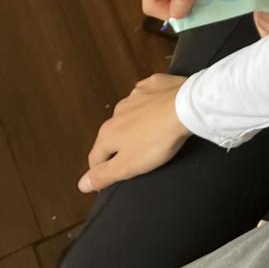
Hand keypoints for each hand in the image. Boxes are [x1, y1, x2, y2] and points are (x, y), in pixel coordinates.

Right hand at [78, 73, 189, 192]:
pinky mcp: (154, 83)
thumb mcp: (128, 166)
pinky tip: (160, 108)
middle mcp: (117, 112)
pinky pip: (146, 96)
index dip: (100, 171)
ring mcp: (136, 95)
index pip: (95, 157)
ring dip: (134, 123)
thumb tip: (81, 184)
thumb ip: (103, 175)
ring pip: (128, 114)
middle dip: (119, 146)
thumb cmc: (157, 140)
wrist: (187, 107)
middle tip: (136, 156)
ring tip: (150, 132)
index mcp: (108, 133)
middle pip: (112, 134)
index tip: (110, 180)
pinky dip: (149, 103)